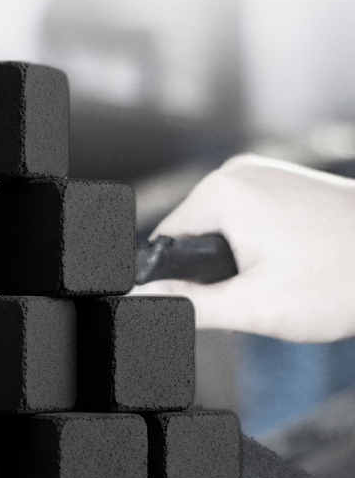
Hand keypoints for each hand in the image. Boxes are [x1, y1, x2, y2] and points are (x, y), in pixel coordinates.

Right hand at [133, 154, 354, 342]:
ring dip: (236, 259)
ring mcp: (264, 173)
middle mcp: (238, 172)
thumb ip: (189, 304)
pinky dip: (254, 244)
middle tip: (255, 291)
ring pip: (219, 228)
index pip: (166, 241)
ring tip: (277, 276)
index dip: (181, 279)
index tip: (219, 297)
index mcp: (222, 192)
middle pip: (192, 234)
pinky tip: (286, 261)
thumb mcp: (253, 305)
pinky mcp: (282, 182)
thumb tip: (141, 303)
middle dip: (212, 270)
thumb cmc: (342, 280)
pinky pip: (244, 217)